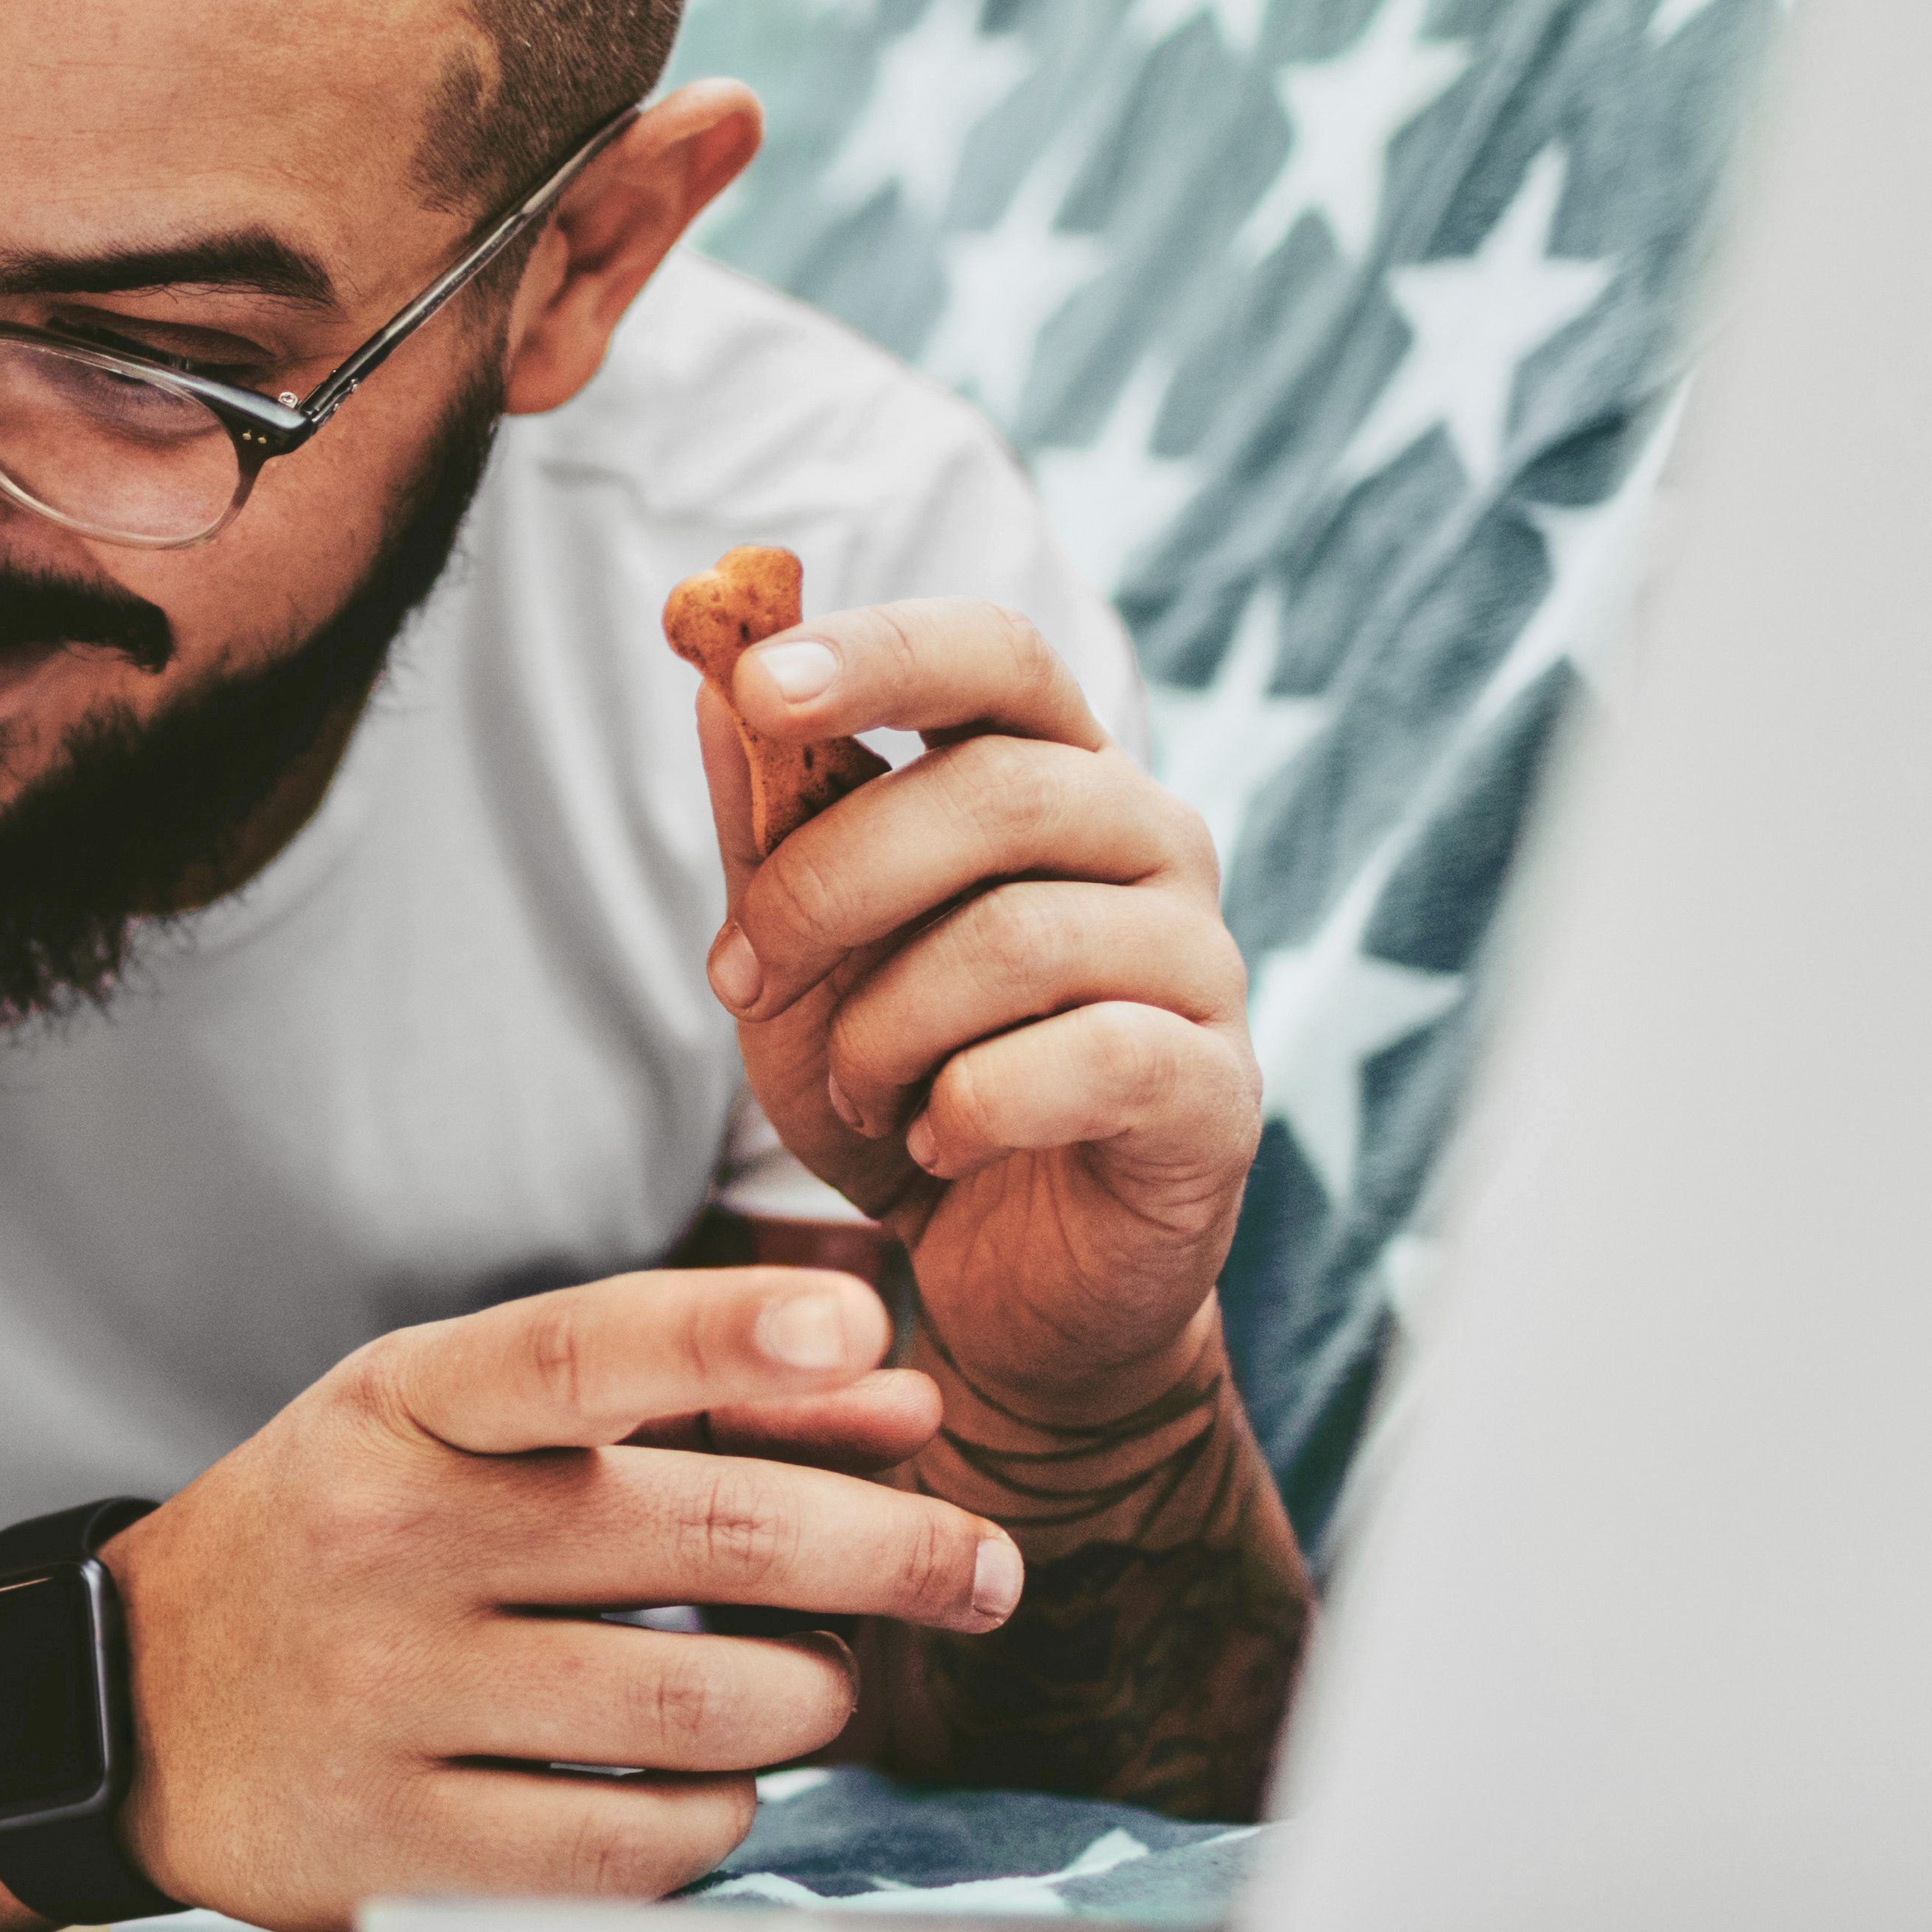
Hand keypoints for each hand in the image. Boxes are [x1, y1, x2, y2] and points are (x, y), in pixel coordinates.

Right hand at [97, 1268, 1020, 1931]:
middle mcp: (389, 1545)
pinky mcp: (403, 1854)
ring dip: (810, 1700)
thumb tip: (897, 1402)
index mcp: (404, 1409)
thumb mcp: (461, 1428)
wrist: (134, 1702)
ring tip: (813, 1683)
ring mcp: (387, 1706)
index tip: (859, 1323)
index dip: (723, 1331)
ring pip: (700, 1712)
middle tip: (979, 1568)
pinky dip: (721, 1814)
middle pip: (702, 1544)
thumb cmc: (346, 1538)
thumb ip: (677, 1400)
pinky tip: (707, 1781)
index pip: (576, 1349)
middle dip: (890, 1556)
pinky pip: (644, 1847)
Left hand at [695, 599, 1256, 1419]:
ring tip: (856, 1092)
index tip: (753, 680)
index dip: (879, 652)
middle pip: (995, 788)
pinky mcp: (1219, 1091)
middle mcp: (1151, 842)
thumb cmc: (907, 1089)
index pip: (995, 653)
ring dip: (888, 1024)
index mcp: (1054, 775)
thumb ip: (770, 828)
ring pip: (1023, 934)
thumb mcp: (801, 963)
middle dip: (829, 884)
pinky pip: (1086, 1060)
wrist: (1006, 1280)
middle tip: (744, 976)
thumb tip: (712, 678)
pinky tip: (939, 1143)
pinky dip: (971, 1107)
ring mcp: (1202, 963)